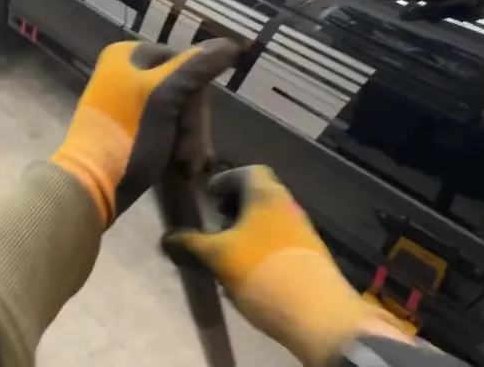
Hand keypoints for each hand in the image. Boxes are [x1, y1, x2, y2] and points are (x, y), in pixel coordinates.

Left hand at [51, 39, 239, 225]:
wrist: (90, 187)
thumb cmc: (128, 136)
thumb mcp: (165, 96)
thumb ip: (198, 67)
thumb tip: (232, 44)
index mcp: (128, 56)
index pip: (186, 63)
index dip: (197, 97)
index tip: (193, 129)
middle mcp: (125, 73)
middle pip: (183, 90)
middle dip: (192, 126)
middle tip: (191, 157)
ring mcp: (126, 103)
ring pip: (178, 113)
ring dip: (189, 141)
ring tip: (187, 168)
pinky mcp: (128, 130)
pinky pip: (165, 129)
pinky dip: (177, 147)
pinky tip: (182, 168)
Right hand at [165, 166, 411, 366]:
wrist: (316, 311)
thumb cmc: (261, 270)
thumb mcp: (218, 257)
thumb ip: (191, 244)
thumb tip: (166, 238)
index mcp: (267, 195)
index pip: (249, 171)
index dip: (226, 180)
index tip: (208, 195)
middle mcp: (288, 206)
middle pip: (260, 195)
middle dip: (236, 206)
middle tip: (215, 221)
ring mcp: (302, 231)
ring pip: (270, 220)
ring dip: (248, 228)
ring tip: (227, 249)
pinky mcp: (309, 256)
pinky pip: (280, 241)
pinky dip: (262, 246)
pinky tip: (247, 271)